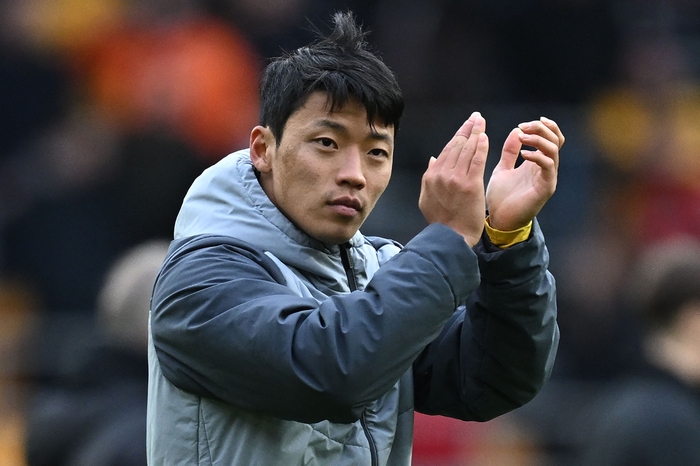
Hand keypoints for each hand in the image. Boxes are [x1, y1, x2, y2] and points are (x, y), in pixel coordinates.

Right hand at [419, 112, 488, 246]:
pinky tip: (485, 137)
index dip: (458, 134)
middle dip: (468, 128)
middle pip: (457, 145)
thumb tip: (433, 159)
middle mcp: (442, 174)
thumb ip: (429, 177)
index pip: (447, 149)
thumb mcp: (426, 198)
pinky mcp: (470, 185)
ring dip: (476, 133)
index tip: (467, 125)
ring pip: (467, 150)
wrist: (451, 237)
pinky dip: (481, 147)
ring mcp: (456, 179)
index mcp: (432, 176)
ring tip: (482, 122)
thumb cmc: (441, 221)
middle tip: (477, 118)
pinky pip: (476, 160)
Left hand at [485, 117, 563, 230]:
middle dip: (541, 129)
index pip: (551, 138)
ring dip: (538, 139)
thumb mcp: (503, 168)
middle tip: (524, 127)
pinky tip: (523, 154)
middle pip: (556, 140)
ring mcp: (547, 178)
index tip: (523, 124)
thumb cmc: (501, 197)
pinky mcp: (545, 188)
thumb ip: (509, 151)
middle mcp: (545, 168)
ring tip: (522, 137)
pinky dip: (537, 156)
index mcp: (537, 162)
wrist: (499, 220)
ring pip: (553, 150)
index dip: (543, 126)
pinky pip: (548, 166)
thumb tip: (516, 130)